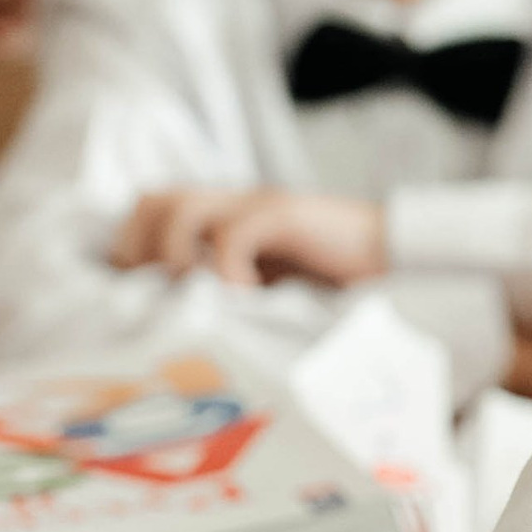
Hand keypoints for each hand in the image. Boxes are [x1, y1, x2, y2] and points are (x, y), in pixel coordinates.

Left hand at [112, 185, 387, 289]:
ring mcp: (257, 205)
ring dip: (173, 259)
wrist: (401, 261)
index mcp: (223, 219)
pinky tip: (246, 302)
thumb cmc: (336, 289)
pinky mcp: (284, 214)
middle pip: (151, 201)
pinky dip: (224, 272)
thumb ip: (228, 298)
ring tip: (196, 301)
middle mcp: (232, 205)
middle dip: (139, 251)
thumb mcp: (268, 294)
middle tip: (158, 299)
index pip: (148, 212)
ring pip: (178, 207)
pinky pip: (230, 233)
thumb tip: (176, 330)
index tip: (131, 300)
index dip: (129, 252)